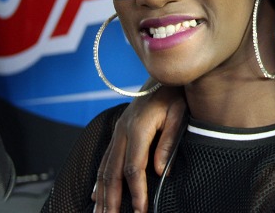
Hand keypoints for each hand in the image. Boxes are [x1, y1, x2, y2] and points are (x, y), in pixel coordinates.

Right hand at [92, 85, 185, 212]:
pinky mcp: (118, 132)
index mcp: (138, 129)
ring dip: (102, 194)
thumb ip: (168, 142)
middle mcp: (122, 132)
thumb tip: (160, 171)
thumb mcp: (178, 114)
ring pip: (105, 168)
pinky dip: (100, 180)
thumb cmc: (174, 94)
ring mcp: (118, 132)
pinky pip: (105, 159)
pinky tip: (96, 195)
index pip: (134, 168)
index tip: (141, 210)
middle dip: (112, 200)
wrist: (164, 74)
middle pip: (113, 173)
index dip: (137, 192)